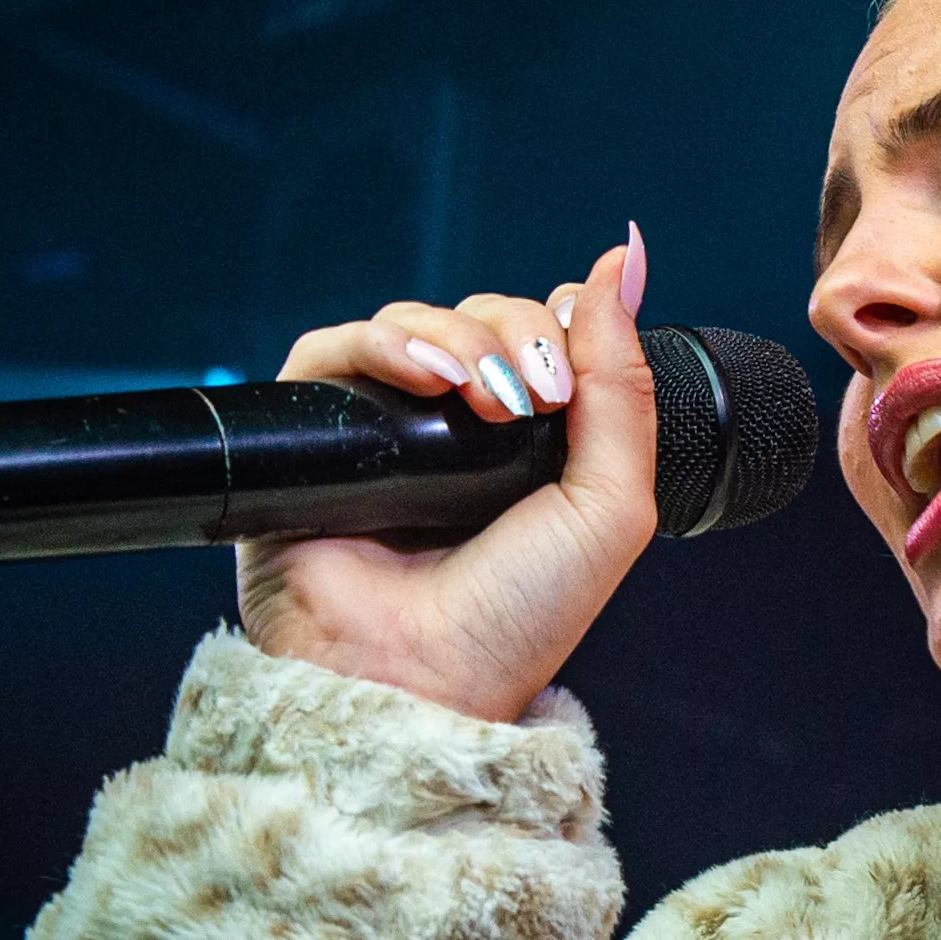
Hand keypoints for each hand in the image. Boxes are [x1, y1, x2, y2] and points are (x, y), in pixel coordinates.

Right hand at [237, 229, 653, 721]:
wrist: (424, 680)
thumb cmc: (518, 617)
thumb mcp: (611, 503)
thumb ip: (624, 384)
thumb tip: (628, 259)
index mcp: (525, 443)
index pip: (538, 332)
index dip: (557, 325)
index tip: (570, 372)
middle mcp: (452, 429)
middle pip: (480, 318)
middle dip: (516, 333)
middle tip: (536, 396)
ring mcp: (382, 430)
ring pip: (412, 323)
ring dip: (459, 337)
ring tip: (485, 396)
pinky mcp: (312, 435)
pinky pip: (332, 351)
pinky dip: (380, 341)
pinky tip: (422, 375)